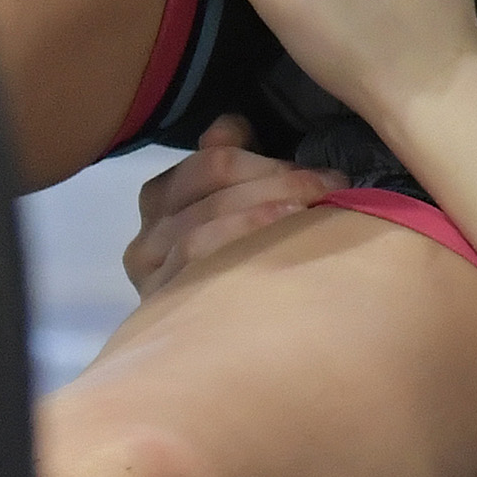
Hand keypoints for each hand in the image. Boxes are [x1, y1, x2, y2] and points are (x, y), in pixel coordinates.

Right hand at [124, 117, 343, 299]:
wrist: (223, 350)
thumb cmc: (241, 262)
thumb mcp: (236, 203)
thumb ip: (231, 158)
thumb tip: (230, 126)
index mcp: (160, 200)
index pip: (209, 163)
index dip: (269, 161)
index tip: (325, 176)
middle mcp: (146, 239)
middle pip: (211, 194)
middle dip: (278, 184)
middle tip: (330, 191)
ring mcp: (153, 279)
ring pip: (201, 232)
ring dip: (263, 217)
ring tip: (310, 215)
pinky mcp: (163, 310)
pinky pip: (199, 271)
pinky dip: (242, 250)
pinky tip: (283, 251)